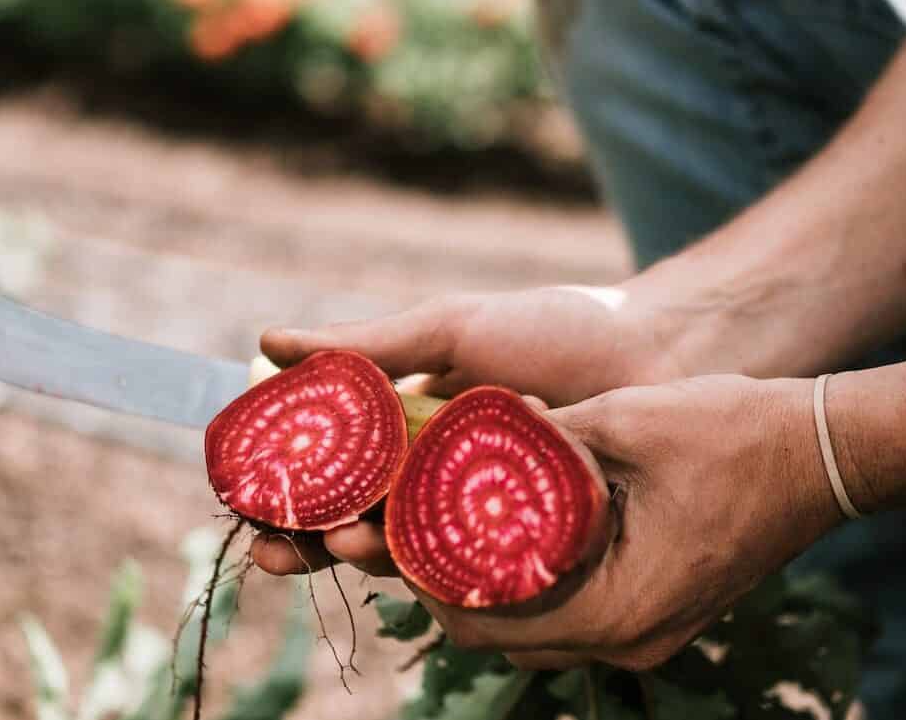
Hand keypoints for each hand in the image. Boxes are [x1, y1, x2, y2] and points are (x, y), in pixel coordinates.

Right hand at [252, 284, 702, 578]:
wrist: (658, 352)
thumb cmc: (556, 331)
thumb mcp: (451, 331)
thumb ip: (366, 345)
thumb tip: (266, 340)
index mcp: (411, 426)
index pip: (331, 467)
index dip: (285, 488)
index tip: (247, 498)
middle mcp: (438, 476)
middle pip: (355, 520)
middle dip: (309, 540)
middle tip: (276, 549)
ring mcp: (481, 515)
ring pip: (404, 552)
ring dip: (362, 556)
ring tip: (344, 545)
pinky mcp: (525, 548)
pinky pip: (469, 572)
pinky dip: (434, 574)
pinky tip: (412, 569)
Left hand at [261, 376, 841, 670]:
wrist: (822, 451)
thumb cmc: (732, 431)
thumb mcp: (621, 422)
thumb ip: (535, 439)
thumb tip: (454, 429)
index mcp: (618, 607)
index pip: (487, 620)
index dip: (425, 575)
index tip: (385, 525)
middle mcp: (629, 638)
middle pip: (501, 634)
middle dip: (444, 582)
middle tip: (399, 522)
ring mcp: (646, 631)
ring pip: (532, 627)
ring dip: (483, 582)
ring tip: (438, 522)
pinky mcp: (655, 610)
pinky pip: (569, 611)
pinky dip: (529, 577)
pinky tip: (504, 525)